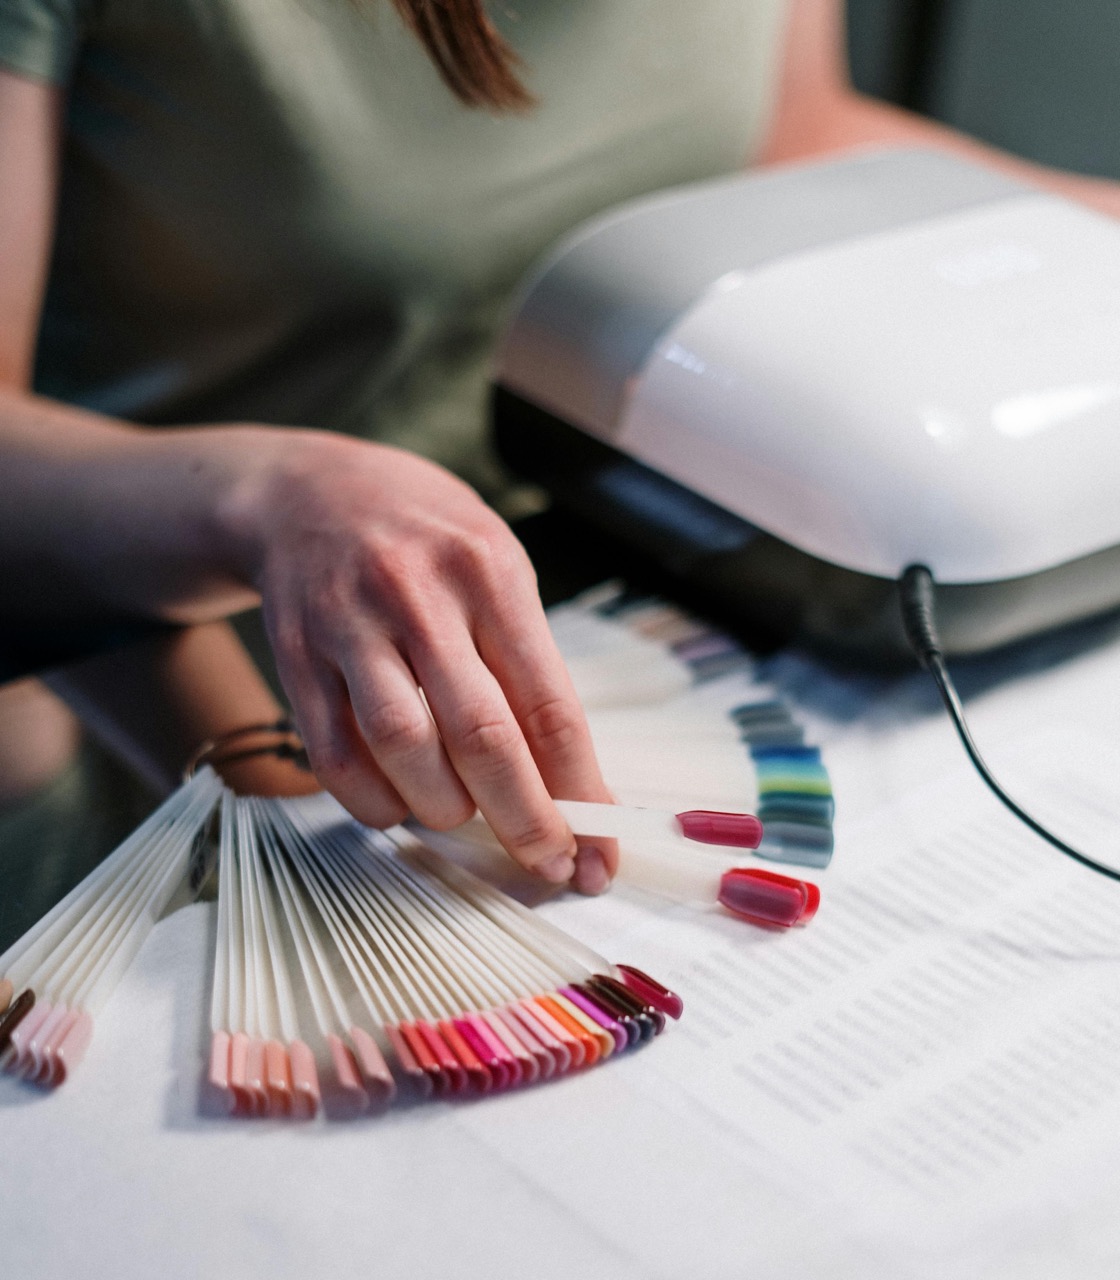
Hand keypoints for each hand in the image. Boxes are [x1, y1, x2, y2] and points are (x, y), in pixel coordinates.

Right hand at [235, 433, 614, 893]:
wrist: (303, 491)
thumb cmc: (423, 538)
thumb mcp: (492, 565)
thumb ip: (524, 659)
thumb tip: (563, 777)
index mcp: (489, 573)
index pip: (548, 702)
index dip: (579, 789)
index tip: (597, 849)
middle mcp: (419, 596)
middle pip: (482, 737)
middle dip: (524, 819)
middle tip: (547, 864)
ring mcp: (350, 625)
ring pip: (403, 749)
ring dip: (442, 808)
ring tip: (458, 815)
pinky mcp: (295, 656)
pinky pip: (333, 754)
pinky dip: (372, 802)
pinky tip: (397, 805)